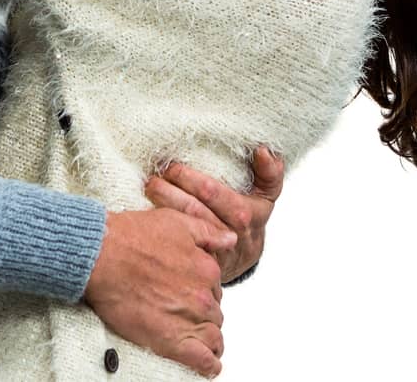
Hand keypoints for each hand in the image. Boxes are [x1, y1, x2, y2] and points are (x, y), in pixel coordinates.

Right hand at [84, 209, 233, 377]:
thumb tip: (231, 239)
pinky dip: (208, 365)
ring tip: (200, 343)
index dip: (202, 291)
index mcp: (206, 269)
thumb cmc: (132, 236)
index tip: (189, 291)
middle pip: (213, 313)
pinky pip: (202, 360)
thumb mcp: (177, 222)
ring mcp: (189, 319)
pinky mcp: (172, 341)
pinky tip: (207, 366)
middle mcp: (202, 296)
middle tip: (184, 312)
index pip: (214, 288)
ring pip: (212, 336)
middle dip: (203, 314)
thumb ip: (208, 233)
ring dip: (208, 339)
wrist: (102, 255)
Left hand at [145, 146, 284, 283]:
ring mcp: (214, 253)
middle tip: (153, 179)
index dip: (191, 179)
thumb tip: (264, 150)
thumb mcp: (266, 193)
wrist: (243, 254)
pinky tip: (147, 218)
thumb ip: (269, 172)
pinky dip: (160, 233)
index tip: (173, 167)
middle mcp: (231, 235)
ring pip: (183, 230)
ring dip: (161, 210)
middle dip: (170, 193)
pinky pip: (177, 249)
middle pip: (194, 211)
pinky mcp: (199, 266)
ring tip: (148, 191)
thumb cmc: (250, 214)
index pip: (215, 193)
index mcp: (248, 213)